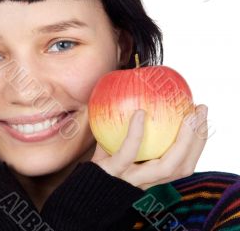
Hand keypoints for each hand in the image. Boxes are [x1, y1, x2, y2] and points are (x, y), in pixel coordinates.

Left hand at [91, 104, 207, 189]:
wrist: (78, 185)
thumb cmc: (101, 160)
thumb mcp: (118, 143)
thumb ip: (130, 127)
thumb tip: (141, 94)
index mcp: (152, 174)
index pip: (184, 162)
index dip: (197, 141)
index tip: (201, 116)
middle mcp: (147, 180)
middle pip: (183, 165)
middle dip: (198, 138)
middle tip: (200, 110)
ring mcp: (131, 178)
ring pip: (167, 166)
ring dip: (183, 139)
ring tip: (186, 114)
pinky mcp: (113, 172)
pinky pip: (128, 153)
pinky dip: (136, 134)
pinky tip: (140, 113)